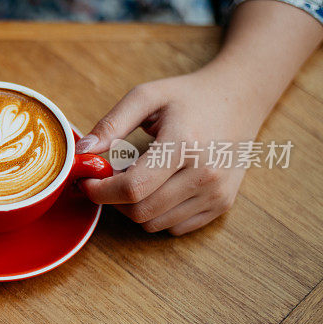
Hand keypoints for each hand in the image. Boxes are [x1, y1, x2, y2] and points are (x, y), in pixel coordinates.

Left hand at [76, 68, 262, 234]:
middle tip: (110, 177)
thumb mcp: (146, 97)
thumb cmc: (188, 96)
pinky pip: (175, 227)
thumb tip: (82, 151)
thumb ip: (111, 124)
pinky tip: (158, 187)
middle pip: (141, 211)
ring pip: (155, 223)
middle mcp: (205, 174)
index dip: (100, 190)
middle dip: (113, 200)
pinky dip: (157, 213)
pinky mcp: (222, 204)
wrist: (240, 98)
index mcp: (184, 144)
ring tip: (137, 177)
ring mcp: (217, 193)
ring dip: (134, 207)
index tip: (86, 181)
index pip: (132, 187)